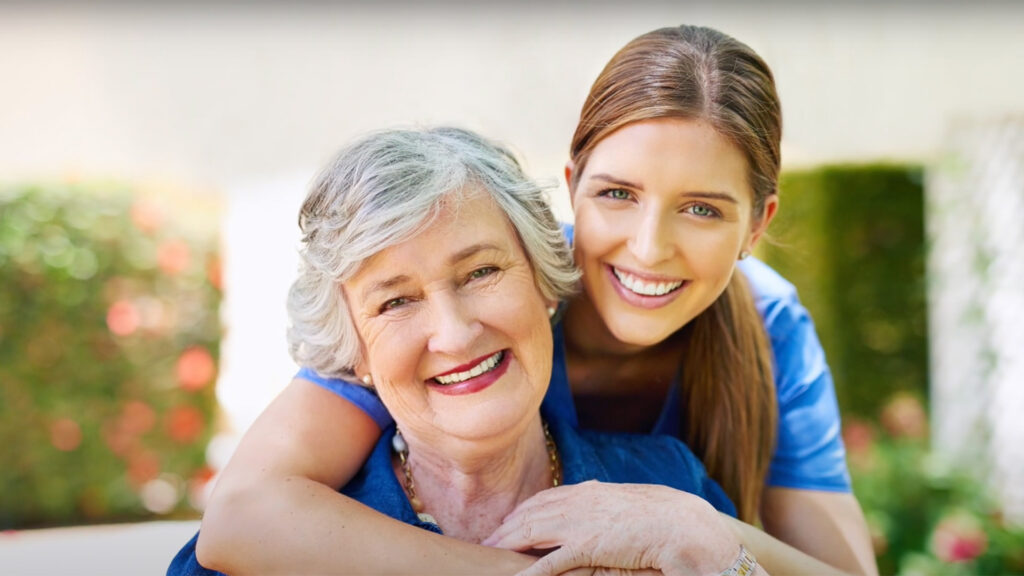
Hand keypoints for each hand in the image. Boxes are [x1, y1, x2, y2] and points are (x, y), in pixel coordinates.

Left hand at [483, 481, 739, 575]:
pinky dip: (531, 570)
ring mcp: (582, 525)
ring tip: (489, 554)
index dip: (522, 511)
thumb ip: (603, 502)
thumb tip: (594, 495)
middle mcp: (580, 503)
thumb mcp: (625, 502)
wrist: (680, 523)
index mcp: (589, 492)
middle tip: (486, 540)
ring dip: (508, 544)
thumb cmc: (659, 515)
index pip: (544, 499)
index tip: (506, 522)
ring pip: (533, 532)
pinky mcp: (588, 548)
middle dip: (506, 528)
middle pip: (531, 514)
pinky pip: (552, 561)